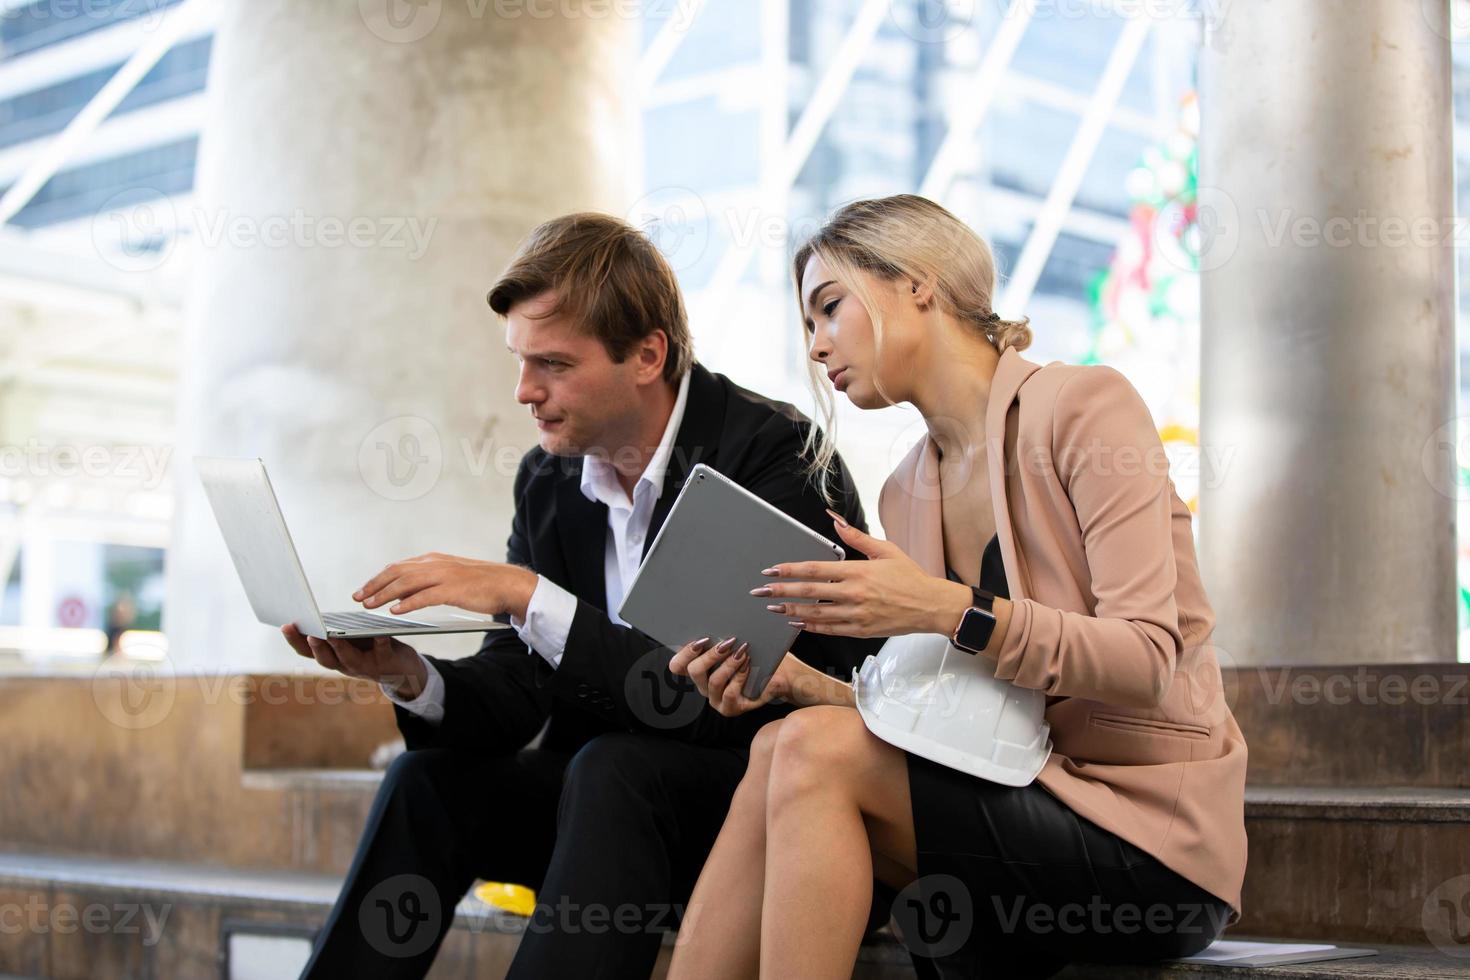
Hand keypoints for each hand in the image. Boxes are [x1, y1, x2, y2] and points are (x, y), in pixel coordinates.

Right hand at [281, 623, 426, 698]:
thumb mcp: (348, 639)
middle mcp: (345, 665)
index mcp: (332, 656)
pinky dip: (381, 642)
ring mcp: (365, 666)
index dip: (294, 640)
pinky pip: (382, 651)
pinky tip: (380, 633)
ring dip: (339, 648)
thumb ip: (332, 629)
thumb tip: (312, 608)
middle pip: (323, 659)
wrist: (402, 669)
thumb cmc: (369, 647)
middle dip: (313, 646)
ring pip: (348, 659)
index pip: (307, 651)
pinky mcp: (387, 661)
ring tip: (332, 635)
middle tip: (306, 631)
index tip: (285, 625)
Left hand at [354, 553, 537, 618]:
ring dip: (384, 594)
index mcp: (434, 560)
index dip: (378, 578)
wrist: (507, 584)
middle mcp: (435, 564)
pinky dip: (408, 603)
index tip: (363, 589)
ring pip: (406, 583)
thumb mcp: (448, 577)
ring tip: (369, 605)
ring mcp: (444, 576)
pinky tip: (395, 611)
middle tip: (357, 597)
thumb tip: (400, 594)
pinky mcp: (453, 590)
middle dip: (374, 585)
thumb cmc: (479, 584)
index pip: (398, 567)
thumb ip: (425, 582)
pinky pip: (425, 596)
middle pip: (397, 572)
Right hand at [669, 640, 850, 713]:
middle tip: (727, 642)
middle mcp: (704, 685)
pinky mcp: (732, 708)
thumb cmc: (760, 652)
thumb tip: (720, 606)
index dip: (684, 652)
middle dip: (710, 655)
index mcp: (700, 669)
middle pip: (694, 671)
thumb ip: (726, 631)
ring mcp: (717, 699)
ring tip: (743, 651)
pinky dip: (739, 677)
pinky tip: (750, 665)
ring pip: (713, 682)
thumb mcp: (741, 639)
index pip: (677, 665)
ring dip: (728, 664)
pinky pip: (730, 694)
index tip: (701, 638)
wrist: (786, 673)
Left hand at [752, 509, 972, 638]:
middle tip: (760, 593)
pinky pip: (830, 629)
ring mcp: (856, 614)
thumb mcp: (885, 550)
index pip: (815, 569)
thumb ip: (856, 537)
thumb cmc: (910, 576)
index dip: (789, 570)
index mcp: (858, 571)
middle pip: (809, 592)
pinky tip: (798, 623)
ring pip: (816, 614)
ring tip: (773, 609)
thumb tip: (834, 521)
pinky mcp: (861, 630)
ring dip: (791, 611)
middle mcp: (854, 593)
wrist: (931, 606)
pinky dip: (812, 626)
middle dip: (781, 592)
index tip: (771, 570)